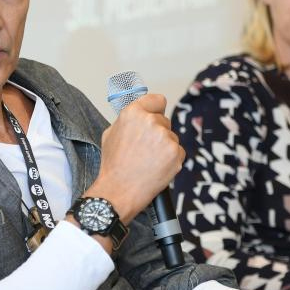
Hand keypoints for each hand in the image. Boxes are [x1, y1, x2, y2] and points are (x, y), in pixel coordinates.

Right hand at [86, 94, 184, 224]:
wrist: (119, 190)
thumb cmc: (114, 165)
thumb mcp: (111, 133)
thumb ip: (128, 119)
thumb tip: (140, 115)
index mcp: (133, 113)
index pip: (157, 100)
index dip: (155, 109)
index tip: (154, 115)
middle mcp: (151, 121)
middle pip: (164, 121)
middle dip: (157, 132)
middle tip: (145, 148)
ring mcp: (166, 137)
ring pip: (171, 137)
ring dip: (164, 147)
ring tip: (148, 160)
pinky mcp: (176, 153)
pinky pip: (178, 152)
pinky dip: (171, 159)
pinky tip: (156, 167)